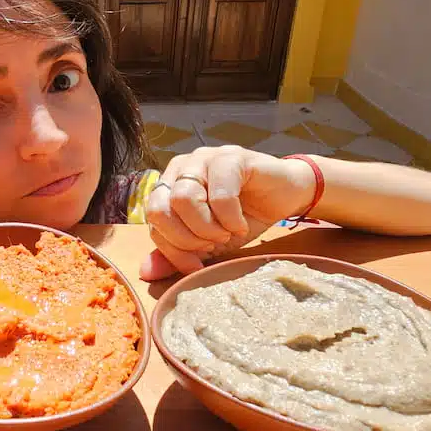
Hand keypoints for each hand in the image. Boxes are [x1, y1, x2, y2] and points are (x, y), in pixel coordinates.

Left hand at [140, 145, 315, 280]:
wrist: (285, 197)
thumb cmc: (242, 218)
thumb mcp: (207, 244)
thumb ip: (176, 254)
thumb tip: (145, 273)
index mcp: (168, 185)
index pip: (152, 220)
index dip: (172, 249)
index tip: (197, 263)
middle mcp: (180, 168)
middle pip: (160, 208)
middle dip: (188, 238)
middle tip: (214, 243)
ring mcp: (204, 158)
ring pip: (184, 199)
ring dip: (208, 227)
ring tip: (228, 232)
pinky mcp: (231, 157)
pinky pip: (219, 195)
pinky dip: (230, 218)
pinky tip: (241, 224)